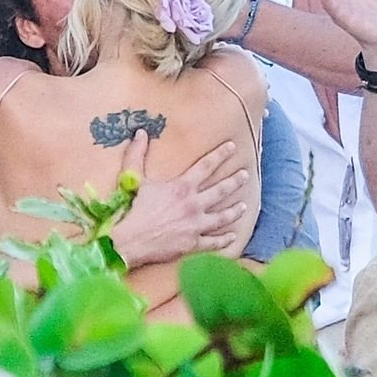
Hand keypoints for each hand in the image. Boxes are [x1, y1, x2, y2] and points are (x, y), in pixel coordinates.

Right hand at [108, 130, 250, 265]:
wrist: (131, 240)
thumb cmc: (133, 209)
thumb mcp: (133, 177)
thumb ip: (137, 154)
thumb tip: (140, 132)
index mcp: (182, 187)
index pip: (206, 166)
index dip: (220, 155)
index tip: (232, 146)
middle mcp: (193, 204)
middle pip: (221, 190)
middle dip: (235, 181)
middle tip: (245, 176)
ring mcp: (196, 225)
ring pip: (222, 217)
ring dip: (235, 211)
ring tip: (244, 206)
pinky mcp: (193, 243)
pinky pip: (213, 242)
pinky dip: (224, 240)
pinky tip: (232, 236)